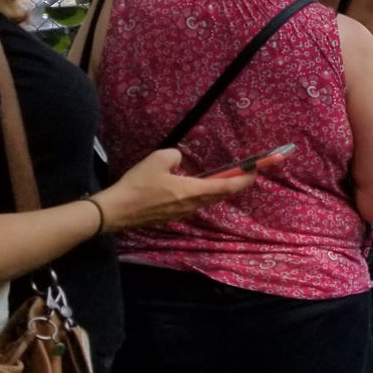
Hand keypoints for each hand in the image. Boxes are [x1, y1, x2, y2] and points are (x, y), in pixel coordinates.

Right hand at [91, 148, 255, 232]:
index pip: (226, 187)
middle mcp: (191, 205)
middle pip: (220, 196)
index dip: (243, 180)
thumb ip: (174, 156)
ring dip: (218, 191)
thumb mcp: (157, 160)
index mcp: (192, 191)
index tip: (255, 172)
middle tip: (243, 174)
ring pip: (207, 201)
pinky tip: (195, 188)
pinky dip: (201, 195)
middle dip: (234, 185)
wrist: (116, 211)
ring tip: (223, 180)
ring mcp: (181, 213)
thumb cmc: (138, 185)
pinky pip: (193, 204)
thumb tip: (178, 160)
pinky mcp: (171, 216)